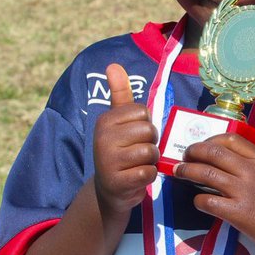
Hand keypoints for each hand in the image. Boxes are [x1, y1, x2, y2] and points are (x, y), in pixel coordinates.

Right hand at [93, 63, 158, 217]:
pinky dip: (147, 176)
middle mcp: (103, 137)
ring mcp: (108, 160)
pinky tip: (135, 177)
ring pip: (150, 152)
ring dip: (150, 161)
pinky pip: (148, 172)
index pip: (144, 113)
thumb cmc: (120, 150)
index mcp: (105, 120)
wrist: (109, 189)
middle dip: (151, 143)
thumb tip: (113, 65)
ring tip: (137, 164)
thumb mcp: (118, 121)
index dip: (146, 125)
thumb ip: (120, 94)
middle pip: (149, 131)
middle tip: (138, 152)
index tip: (135, 135)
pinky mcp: (117, 181)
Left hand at [173, 134, 254, 254]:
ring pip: (205, 174)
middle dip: (192, 153)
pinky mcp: (238, 213)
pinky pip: (208, 202)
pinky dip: (198, 200)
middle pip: (212, 153)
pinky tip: (198, 202)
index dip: (209, 140)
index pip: (229, 140)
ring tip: (179, 173)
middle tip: (183, 158)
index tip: (201, 146)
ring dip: (187, 172)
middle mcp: (250, 172)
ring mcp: (244, 192)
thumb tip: (234, 165)